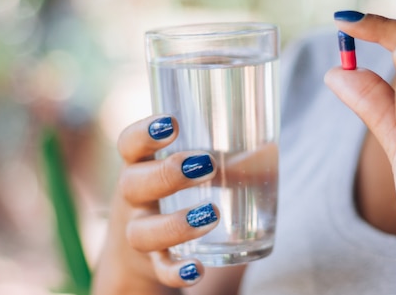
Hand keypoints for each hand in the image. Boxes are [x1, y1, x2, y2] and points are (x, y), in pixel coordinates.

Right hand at [92, 115, 219, 293]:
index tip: (172, 123)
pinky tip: (197, 270)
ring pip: (143, 232)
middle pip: (132, 184)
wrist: (143, 250)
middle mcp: (133, 198)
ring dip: (176, 224)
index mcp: (142, 166)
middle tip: (206, 165)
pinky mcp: (152, 265)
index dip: (144, 132)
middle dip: (168, 173)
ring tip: (212, 214)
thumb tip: (266, 150)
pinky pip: (160, 270)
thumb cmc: (176, 194)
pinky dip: (177, 272)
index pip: (129, 144)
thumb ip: (226, 160)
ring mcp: (139, 232)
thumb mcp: (192, 173)